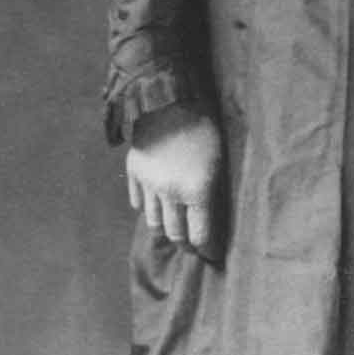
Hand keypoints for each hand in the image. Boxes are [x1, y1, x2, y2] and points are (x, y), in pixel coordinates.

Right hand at [127, 107, 224, 258]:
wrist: (170, 98)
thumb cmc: (205, 127)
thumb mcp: (219, 160)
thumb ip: (213, 192)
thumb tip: (211, 218)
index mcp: (198, 190)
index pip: (201, 236)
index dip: (208, 250)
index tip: (213, 256)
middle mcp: (171, 193)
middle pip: (176, 234)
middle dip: (187, 244)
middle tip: (193, 246)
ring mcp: (149, 184)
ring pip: (155, 223)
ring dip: (166, 228)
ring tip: (175, 228)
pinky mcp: (134, 172)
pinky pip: (139, 203)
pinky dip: (148, 209)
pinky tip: (157, 207)